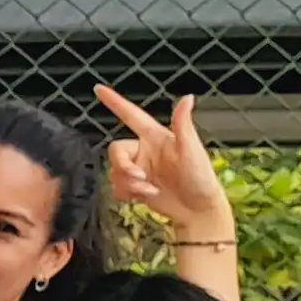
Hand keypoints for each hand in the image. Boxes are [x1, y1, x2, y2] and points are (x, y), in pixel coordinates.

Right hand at [97, 84, 229, 242]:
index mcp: (156, 137)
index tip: (99, 89)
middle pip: (116, 150)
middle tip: (139, 177)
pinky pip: (116, 187)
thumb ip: (183, 124)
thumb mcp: (192, 150)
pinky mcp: (136, 187)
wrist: (198, 211)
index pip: (131, 115)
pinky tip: (142, 196)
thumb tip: (188, 98)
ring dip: (128, 183)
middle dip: (123, 166)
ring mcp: (140, 170)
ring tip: (149, 190)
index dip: (115, 102)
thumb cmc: (201, 178)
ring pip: (115, 171)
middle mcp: (145, 151)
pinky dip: (126, 193)